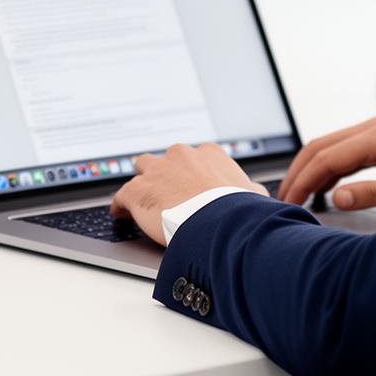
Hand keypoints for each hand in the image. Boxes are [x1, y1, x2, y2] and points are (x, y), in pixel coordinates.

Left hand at [110, 144, 267, 245]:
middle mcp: (180, 155)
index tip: (190, 186)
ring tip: (143, 199)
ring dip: (143, 183)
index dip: (191, 173)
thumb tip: (254, 195)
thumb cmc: (237, 210)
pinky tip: (122, 214)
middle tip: (168, 192)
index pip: (195, 158)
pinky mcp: (137, 190)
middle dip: (165, 174)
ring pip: (141, 169)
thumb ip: (249, 190)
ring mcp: (156, 171)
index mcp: (208, 153)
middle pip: (166, 159)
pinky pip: (122, 195)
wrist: (217, 222)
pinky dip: (121, 205)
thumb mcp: (253, 195)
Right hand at [277, 117, 375, 209]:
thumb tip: (336, 198)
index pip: (327, 158)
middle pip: (319, 146)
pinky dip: (325, 167)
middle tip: (283, 200)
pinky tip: (319, 187)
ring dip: (309, 169)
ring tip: (295, 196)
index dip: (304, 181)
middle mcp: (373, 127)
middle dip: (297, 173)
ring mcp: (375, 130)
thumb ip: (372, 194)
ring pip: (327, 145)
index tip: (290, 203)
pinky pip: (342, 149)